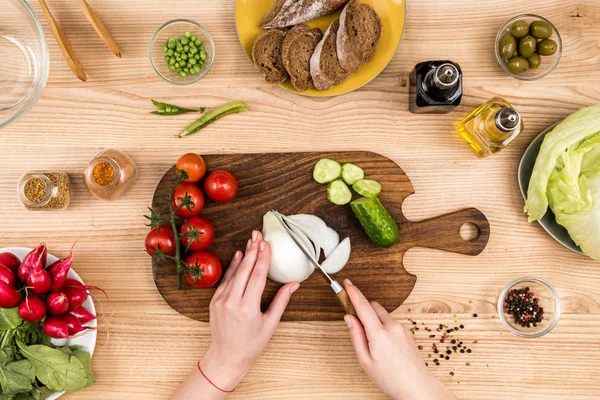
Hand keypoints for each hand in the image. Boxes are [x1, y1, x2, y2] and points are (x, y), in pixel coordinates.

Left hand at [171, 231, 299, 398]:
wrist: (226, 357)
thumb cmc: (251, 344)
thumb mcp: (270, 324)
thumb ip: (281, 301)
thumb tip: (294, 283)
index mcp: (248, 308)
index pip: (258, 277)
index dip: (263, 259)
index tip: (267, 244)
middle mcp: (233, 302)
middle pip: (245, 270)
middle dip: (253, 251)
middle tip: (258, 234)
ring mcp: (221, 301)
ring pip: (234, 273)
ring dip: (243, 256)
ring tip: (251, 241)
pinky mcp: (214, 301)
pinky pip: (225, 281)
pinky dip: (232, 268)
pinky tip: (239, 256)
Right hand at [343, 280, 455, 399]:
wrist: (417, 387)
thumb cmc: (390, 378)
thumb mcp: (365, 361)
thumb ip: (356, 336)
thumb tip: (349, 319)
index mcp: (379, 334)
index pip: (363, 306)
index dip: (353, 292)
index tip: (346, 283)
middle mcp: (392, 327)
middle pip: (373, 306)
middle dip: (363, 310)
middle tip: (357, 324)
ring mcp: (401, 328)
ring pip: (382, 314)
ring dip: (374, 320)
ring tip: (373, 343)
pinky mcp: (407, 332)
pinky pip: (391, 322)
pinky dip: (383, 326)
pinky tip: (384, 346)